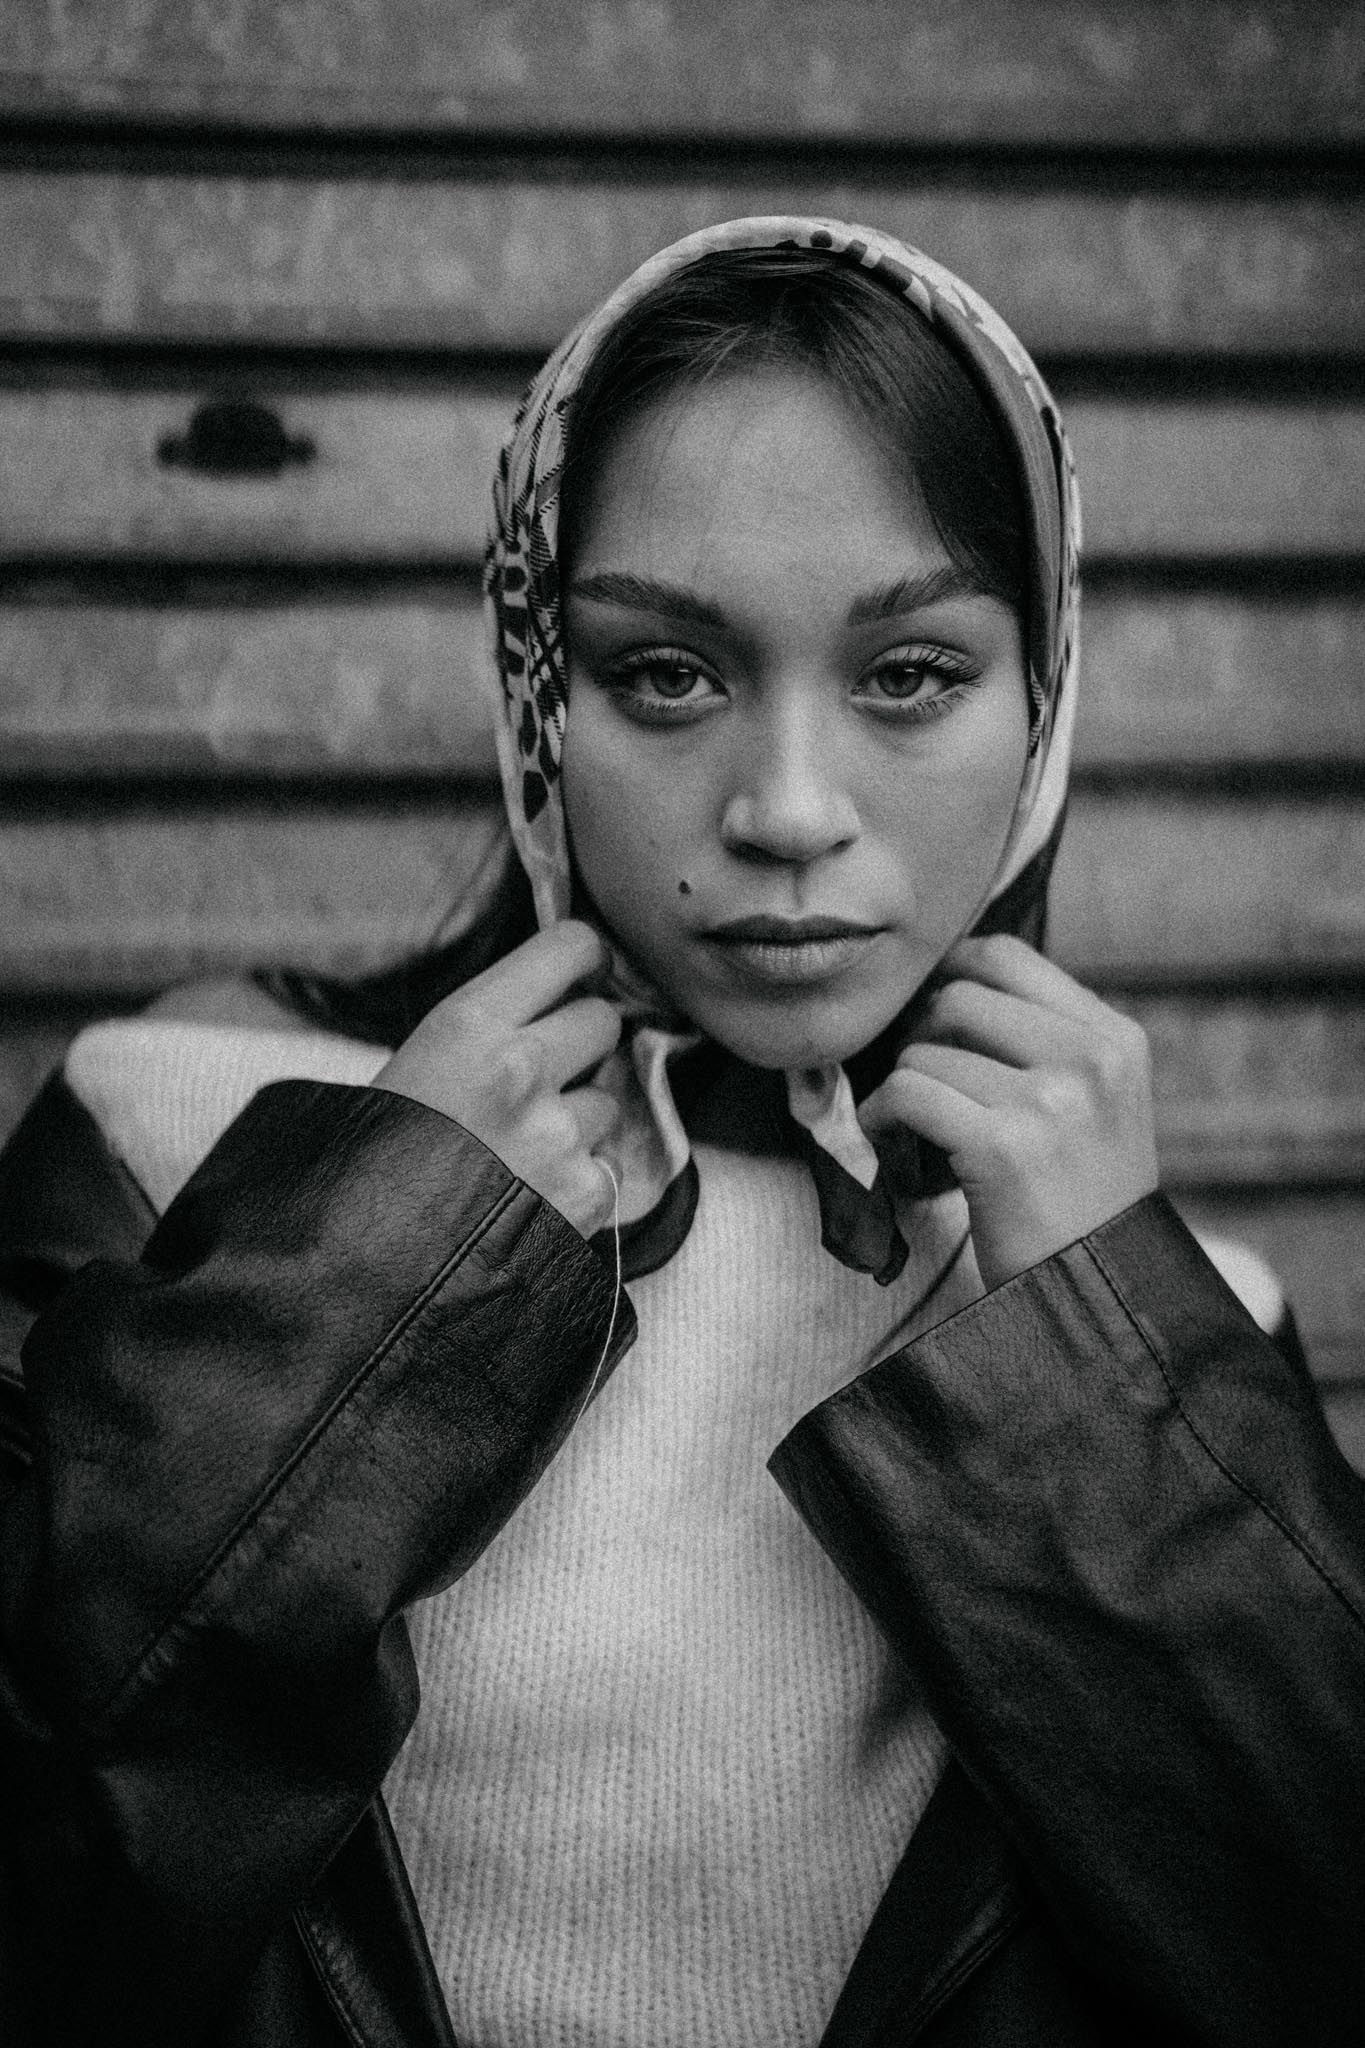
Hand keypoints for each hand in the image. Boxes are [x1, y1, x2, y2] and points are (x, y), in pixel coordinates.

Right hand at [373, 921, 622, 1237]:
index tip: (584, 972)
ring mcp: (557, 1133)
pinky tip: (530, 1196)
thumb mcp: (413, 1064)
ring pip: (607, 1098)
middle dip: (581, 1044)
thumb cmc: (374, 1161)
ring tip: (519, 1152)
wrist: (361, 1266)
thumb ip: (486, 1028)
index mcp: (468, 1023)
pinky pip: (606, 1163)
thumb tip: (555, 996)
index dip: (585, 959)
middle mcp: (520, 1068)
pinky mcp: (585, 1192)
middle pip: (603, 1019)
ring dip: (578, 1120)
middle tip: (542, 1076)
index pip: (572, 946)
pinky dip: (579, 1179)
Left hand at [859, 935, 1158, 1290]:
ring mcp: (1050, 1102)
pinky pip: (908, 1093)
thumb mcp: (1098, 1102)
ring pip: (926, 1049)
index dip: (949, 974)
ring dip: (902, 1087)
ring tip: (914, 1126)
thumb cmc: (1081, 1200)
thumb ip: (1045, 1041)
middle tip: (918, 1079)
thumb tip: (945, 983)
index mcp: (1115, 1039)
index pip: (1006, 956)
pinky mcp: (1003, 1146)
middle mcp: (1090, 1060)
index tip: (929, 1015)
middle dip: (920, 1034)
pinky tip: (894, 1143)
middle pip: (958, 996)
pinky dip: (882, 1118)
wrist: (1099, 1294)